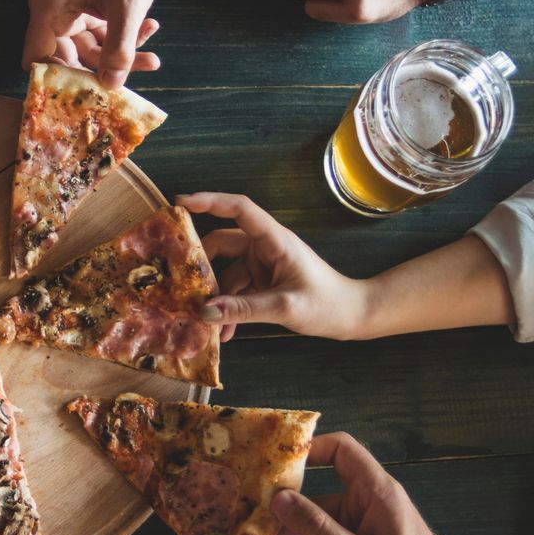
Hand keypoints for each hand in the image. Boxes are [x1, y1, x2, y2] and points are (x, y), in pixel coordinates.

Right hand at [23, 0, 164, 88]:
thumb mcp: (126, 7)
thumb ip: (119, 49)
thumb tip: (111, 85)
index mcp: (49, 9)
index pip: (36, 59)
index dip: (56, 80)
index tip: (84, 93)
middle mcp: (54, 14)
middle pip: (67, 61)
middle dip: (99, 73)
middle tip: (126, 86)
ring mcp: (71, 15)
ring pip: (91, 53)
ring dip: (121, 57)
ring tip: (153, 59)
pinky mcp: (88, 14)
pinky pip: (102, 39)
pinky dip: (124, 41)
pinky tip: (149, 29)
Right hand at [178, 192, 367, 341]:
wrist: (352, 316)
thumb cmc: (328, 304)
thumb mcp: (284, 307)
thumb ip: (243, 309)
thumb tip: (205, 312)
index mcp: (275, 240)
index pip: (240, 209)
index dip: (210, 201)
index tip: (181, 202)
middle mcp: (265, 248)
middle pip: (222, 244)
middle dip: (202, 266)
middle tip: (181, 284)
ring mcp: (262, 265)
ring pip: (226, 274)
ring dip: (216, 299)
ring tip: (207, 325)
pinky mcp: (262, 283)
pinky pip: (235, 292)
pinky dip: (228, 310)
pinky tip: (225, 333)